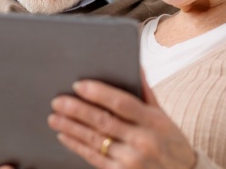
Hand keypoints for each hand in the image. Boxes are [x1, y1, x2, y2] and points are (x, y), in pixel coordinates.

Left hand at [48, 76, 196, 168]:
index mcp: (154, 121)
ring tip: (54, 117)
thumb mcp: (165, 118)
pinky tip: (64, 136)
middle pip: (103, 121)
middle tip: (58, 101)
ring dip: (71, 127)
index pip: (122, 103)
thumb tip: (136, 66)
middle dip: (77, 110)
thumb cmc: (171, 143)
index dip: (99, 93)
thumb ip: (147, 93)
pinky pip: (93, 158)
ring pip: (94, 140)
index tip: (79, 85)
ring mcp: (131, 160)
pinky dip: (76, 146)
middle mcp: (142, 140)